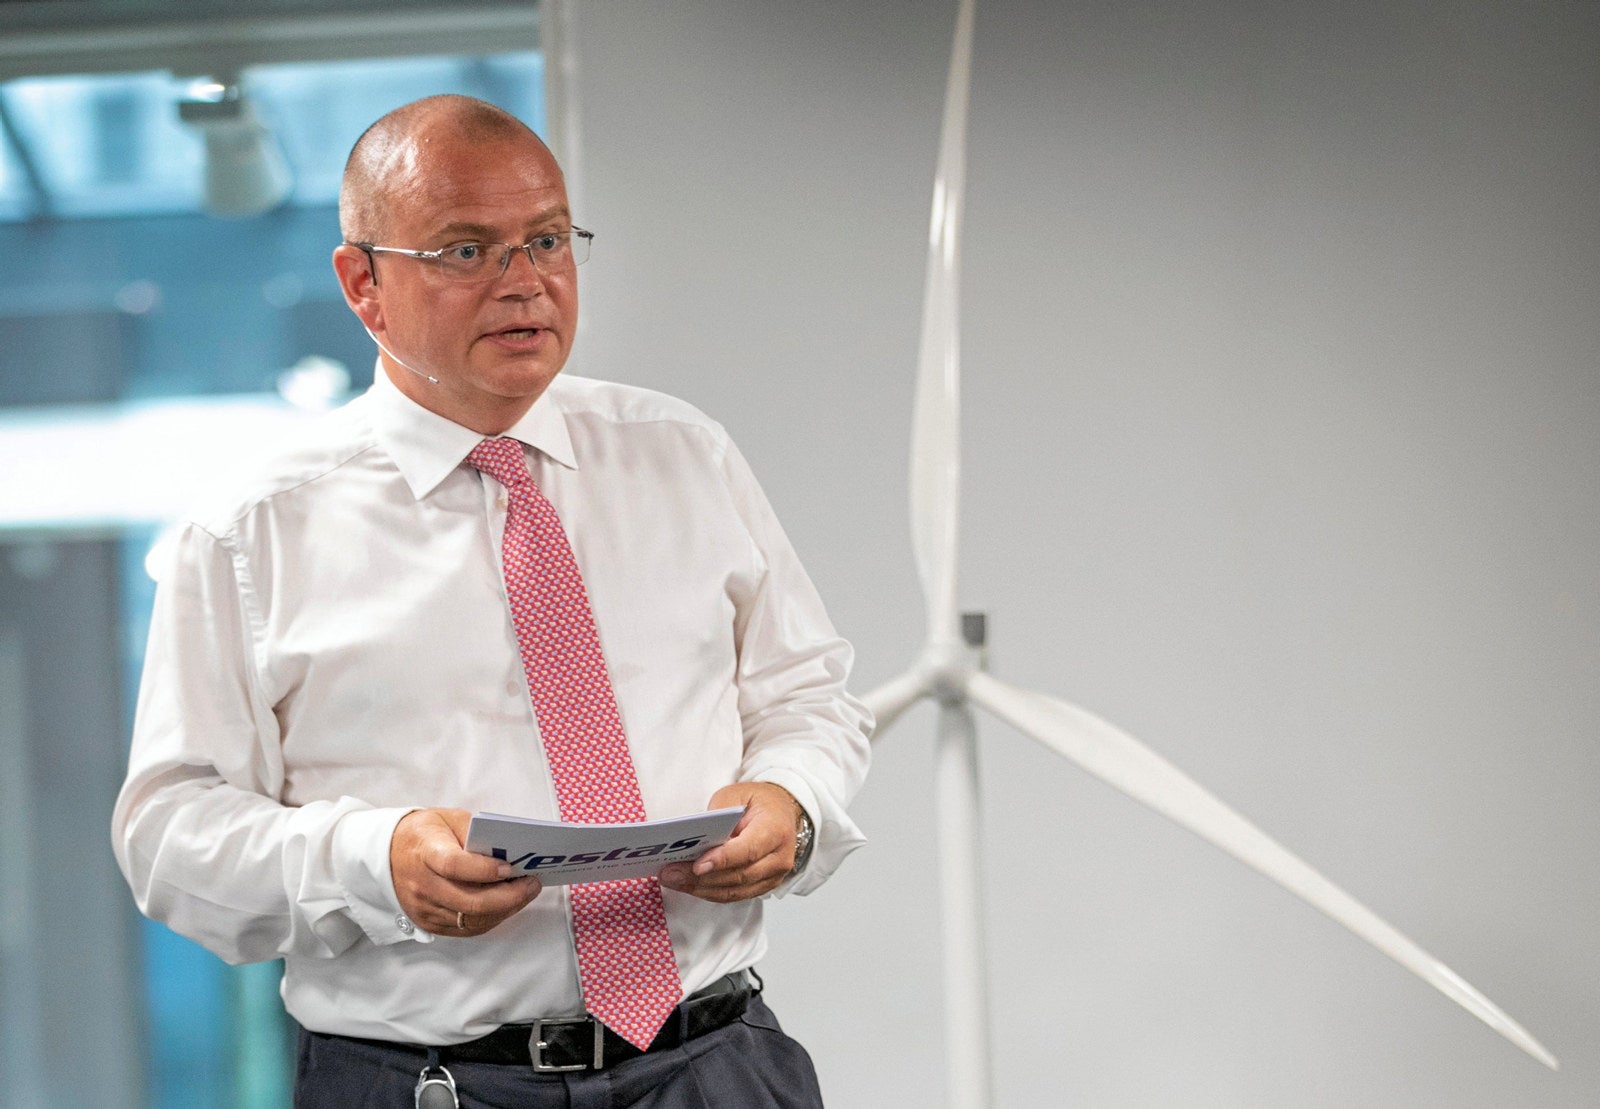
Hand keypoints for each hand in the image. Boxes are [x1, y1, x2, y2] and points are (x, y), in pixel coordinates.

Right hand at [390, 808, 540, 935]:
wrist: (388, 853)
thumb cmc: (425, 833)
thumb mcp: (449, 819)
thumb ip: (477, 833)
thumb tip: (510, 852)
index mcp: (426, 852)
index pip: (455, 866)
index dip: (485, 870)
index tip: (510, 867)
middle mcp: (423, 885)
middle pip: (469, 902)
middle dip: (508, 897)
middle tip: (532, 884)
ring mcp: (424, 908)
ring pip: (472, 920)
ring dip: (505, 909)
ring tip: (525, 893)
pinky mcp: (429, 923)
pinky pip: (466, 929)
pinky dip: (492, 919)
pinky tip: (507, 905)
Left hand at [658, 782, 801, 902]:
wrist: (782, 811)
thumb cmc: (758, 802)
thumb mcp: (736, 794)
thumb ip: (719, 815)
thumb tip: (696, 840)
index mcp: (775, 829)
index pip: (748, 850)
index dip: (722, 860)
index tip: (697, 865)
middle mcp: (779, 857)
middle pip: (739, 875)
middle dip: (702, 878)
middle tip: (671, 873)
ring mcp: (773, 876)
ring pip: (734, 891)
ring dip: (701, 889)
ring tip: (673, 879)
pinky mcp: (763, 886)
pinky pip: (734, 895)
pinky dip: (709, 892)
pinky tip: (688, 885)